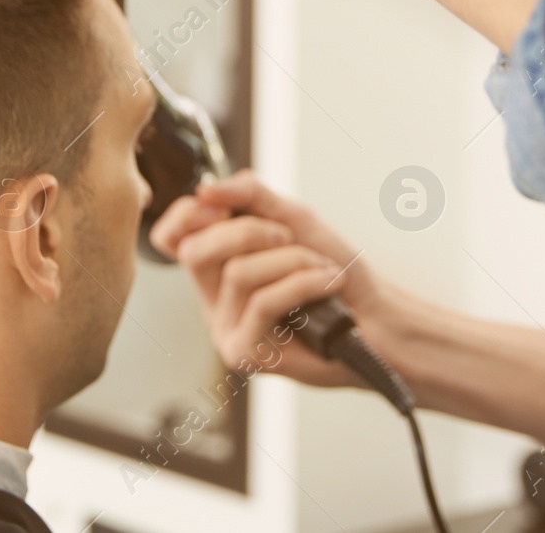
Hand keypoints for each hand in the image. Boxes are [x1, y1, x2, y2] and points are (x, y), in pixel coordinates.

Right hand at [149, 171, 398, 389]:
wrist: (374, 316)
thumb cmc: (335, 269)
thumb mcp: (293, 218)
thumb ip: (250, 196)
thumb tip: (204, 189)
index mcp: (216, 265)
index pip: (170, 239)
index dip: (186, 216)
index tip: (220, 207)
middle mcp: (212, 298)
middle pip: (197, 251)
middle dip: (248, 231)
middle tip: (287, 236)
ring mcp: (226, 328)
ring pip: (238, 274)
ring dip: (291, 260)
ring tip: (320, 268)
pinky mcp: (246, 354)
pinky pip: (263, 302)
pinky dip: (303, 282)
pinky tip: (326, 283)